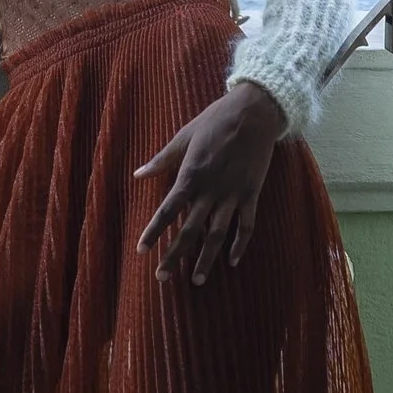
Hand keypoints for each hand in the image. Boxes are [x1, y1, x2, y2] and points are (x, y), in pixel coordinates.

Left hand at [132, 82, 285, 284]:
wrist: (254, 112)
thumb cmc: (215, 120)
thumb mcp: (184, 136)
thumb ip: (162, 159)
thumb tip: (138, 174)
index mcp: (190, 175)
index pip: (168, 210)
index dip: (154, 231)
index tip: (142, 250)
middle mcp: (210, 190)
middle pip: (190, 230)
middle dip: (175, 255)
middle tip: (162, 277)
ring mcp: (233, 194)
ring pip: (218, 234)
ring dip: (207, 258)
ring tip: (198, 280)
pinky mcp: (252, 194)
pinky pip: (246, 225)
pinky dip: (240, 244)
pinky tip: (233, 260)